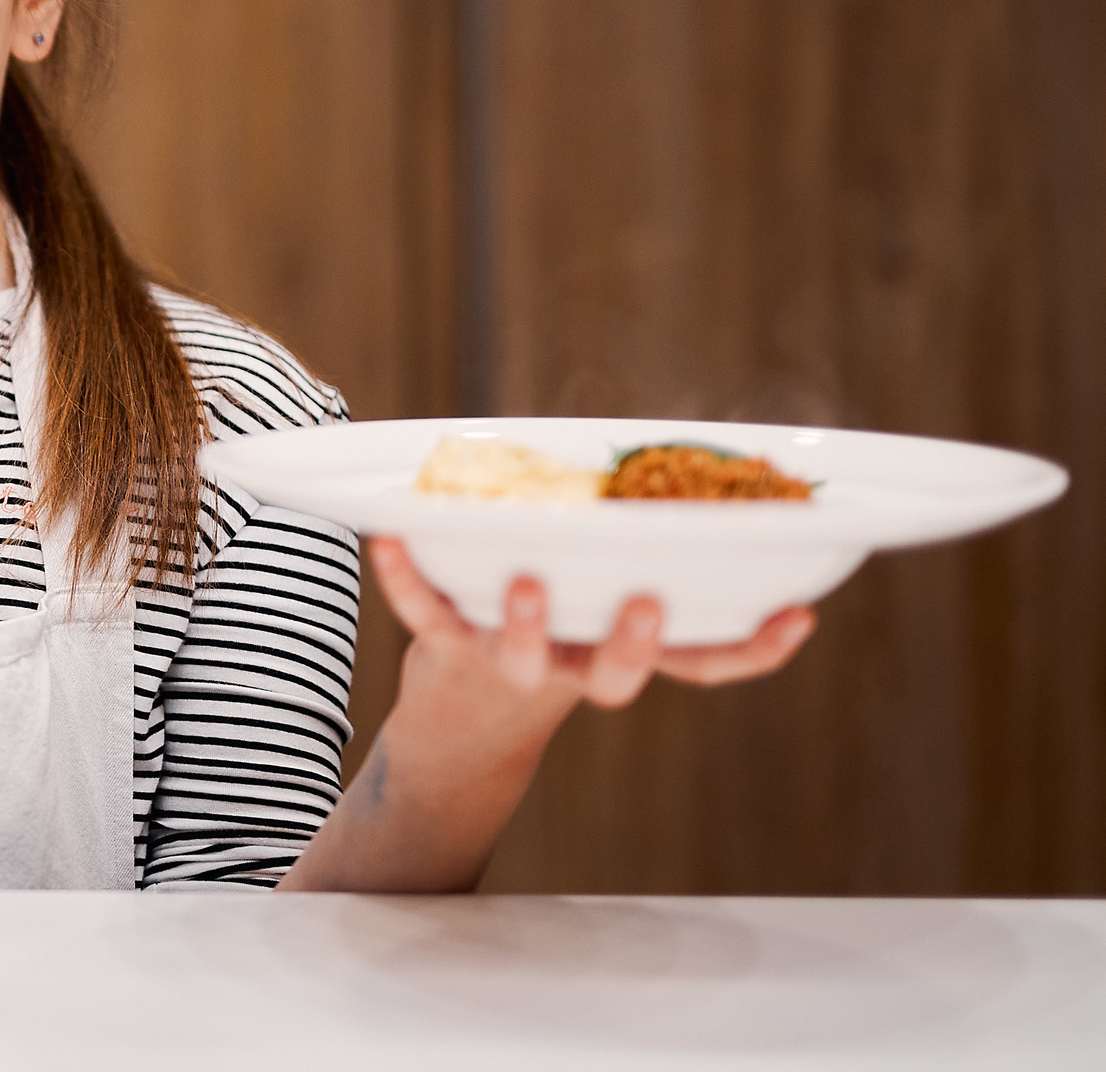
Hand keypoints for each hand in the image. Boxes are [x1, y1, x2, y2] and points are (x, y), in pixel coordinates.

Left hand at [371, 536, 815, 747]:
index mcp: (625, 649)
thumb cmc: (555, 624)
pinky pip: (425, 612)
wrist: (463, 716)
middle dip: (633, 645)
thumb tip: (694, 468)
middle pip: (614, 676)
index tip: (799, 615)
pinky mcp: (448, 644)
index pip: (703, 663)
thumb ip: (635, 547)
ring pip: (526, 657)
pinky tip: (386, 536)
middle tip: (646, 603)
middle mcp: (576, 665)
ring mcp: (512, 658)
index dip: (755, 649)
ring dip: (529, 626)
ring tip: (526, 582)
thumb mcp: (603, 595)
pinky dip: (404, 576)